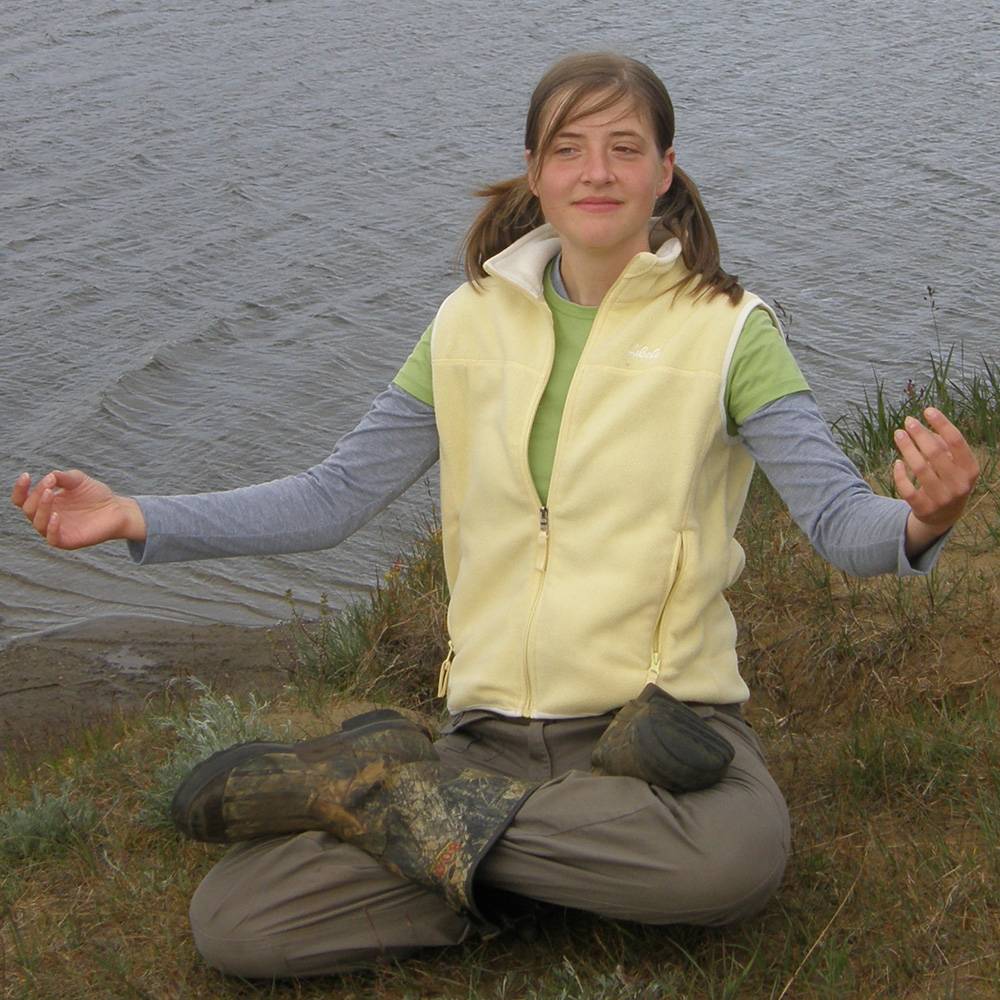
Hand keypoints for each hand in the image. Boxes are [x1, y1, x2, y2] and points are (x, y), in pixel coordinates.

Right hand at [10, 469, 146, 548]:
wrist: (117, 509)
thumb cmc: (96, 494)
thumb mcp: (78, 480)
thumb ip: (63, 477)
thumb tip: (49, 476)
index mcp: (45, 503)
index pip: (22, 499)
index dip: (20, 489)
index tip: (26, 475)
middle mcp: (47, 517)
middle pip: (28, 509)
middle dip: (36, 495)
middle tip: (49, 484)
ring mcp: (56, 530)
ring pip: (38, 523)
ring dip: (41, 508)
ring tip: (50, 494)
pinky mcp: (68, 541)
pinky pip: (53, 538)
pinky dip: (52, 528)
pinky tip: (56, 516)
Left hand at [892, 408, 979, 556]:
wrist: (943, 516)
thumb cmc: (948, 480)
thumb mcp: (953, 464)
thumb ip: (942, 445)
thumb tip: (922, 424)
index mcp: (970, 470)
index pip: (957, 442)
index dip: (942, 424)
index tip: (927, 410)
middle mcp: (959, 484)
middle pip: (935, 453)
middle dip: (919, 434)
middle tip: (908, 421)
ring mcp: (942, 498)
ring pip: (919, 468)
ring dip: (906, 448)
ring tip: (898, 434)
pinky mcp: (923, 508)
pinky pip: (907, 488)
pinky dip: (899, 473)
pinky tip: (896, 462)